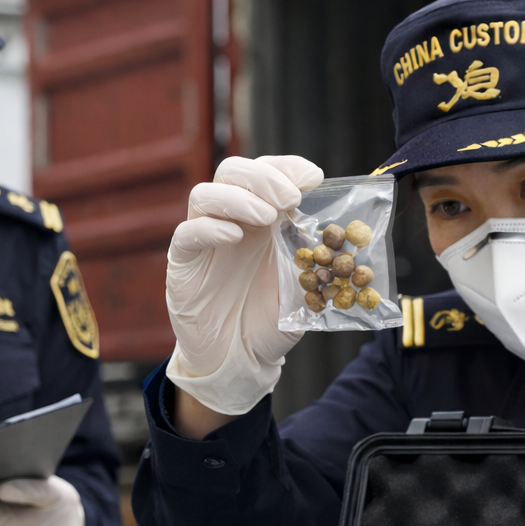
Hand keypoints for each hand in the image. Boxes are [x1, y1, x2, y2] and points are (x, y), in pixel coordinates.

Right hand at [167, 155, 323, 416]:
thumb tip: (341, 229)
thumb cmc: (271, 320)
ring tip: (267, 217)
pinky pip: (187, 234)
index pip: (265, 172)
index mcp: (260, 218)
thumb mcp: (304, 284)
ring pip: (204, 195)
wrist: (241, 359)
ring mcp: (203, 240)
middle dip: (263, 177)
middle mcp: (229, 221)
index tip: (313, 177)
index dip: (287, 166)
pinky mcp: (182, 264)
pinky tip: (235, 236)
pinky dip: (210, 228)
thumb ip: (315, 254)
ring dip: (239, 198)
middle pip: (232, 172)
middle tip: (289, 198)